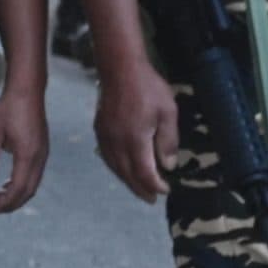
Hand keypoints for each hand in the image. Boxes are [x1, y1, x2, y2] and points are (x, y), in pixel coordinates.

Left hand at [0, 83, 49, 212]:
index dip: (6, 202)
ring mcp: (43, 153)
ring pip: (34, 183)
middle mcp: (39, 157)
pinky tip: (11, 180)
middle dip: (14, 203)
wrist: (28, 90)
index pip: (18, 188)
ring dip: (19, 193)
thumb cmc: (8, 109)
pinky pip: (36, 173)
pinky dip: (24, 183)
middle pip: (29, 190)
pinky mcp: (43, 148)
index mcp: (27, 155)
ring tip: (1, 196)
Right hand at [95, 61, 178, 200]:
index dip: (155, 185)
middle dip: (141, 189)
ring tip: (139, 189)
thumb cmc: (148, 88)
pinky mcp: (99, 130)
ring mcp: (105, 137)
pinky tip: (123, 170)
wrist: (120, 68)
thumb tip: (168, 166)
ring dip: (128, 181)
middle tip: (152, 199)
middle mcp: (117, 143)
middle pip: (128, 175)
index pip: (145, 173)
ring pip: (115, 168)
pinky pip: (107, 157)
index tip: (166, 190)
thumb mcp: (168, 112)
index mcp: (135, 141)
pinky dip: (116, 168)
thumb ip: (168, 141)